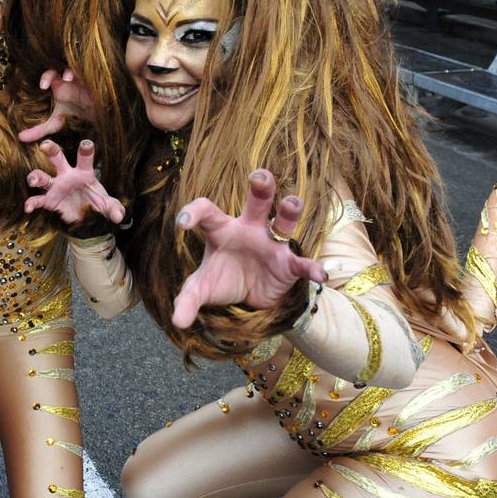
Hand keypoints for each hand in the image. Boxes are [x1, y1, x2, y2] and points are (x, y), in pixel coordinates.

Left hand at [18, 68, 94, 141]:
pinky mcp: (93, 81)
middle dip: (57, 71)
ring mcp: (81, 78)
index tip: (42, 87)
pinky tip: (84, 82)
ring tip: (68, 78)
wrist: (94, 118)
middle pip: (61, 66)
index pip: (49, 75)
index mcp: (59, 85)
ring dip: (71, 70)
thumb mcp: (56, 123)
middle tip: (51, 82)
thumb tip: (20, 137)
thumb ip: (38, 130)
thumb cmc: (74, 117)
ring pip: (75, 66)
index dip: (45, 77)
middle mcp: (69, 80)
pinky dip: (86, 74)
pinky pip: (89, 71)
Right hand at [25, 139, 124, 225]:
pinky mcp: (48, 200)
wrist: (85, 219)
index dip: (86, 150)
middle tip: (45, 145)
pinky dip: (31, 203)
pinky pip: (37, 200)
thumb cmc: (96, 204)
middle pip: (57, 158)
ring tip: (34, 181)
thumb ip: (113, 208)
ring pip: (42, 176)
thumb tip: (119, 216)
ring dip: (36, 176)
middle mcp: (67, 175)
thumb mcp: (107, 205)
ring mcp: (55, 186)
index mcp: (84, 172)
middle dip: (51, 150)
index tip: (86, 143)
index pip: (85, 158)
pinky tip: (28, 208)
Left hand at [171, 169, 327, 328]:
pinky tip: (320, 274)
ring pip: (284, 221)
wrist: (249, 299)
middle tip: (258, 175)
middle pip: (257, 201)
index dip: (193, 211)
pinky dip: (312, 268)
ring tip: (292, 202)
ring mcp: (272, 244)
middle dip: (261, 186)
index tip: (181, 224)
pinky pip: (303, 263)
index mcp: (222, 229)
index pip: (207, 210)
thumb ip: (187, 300)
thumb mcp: (201, 289)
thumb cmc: (223, 280)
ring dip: (290, 211)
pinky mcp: (289, 264)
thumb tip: (177, 322)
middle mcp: (250, 229)